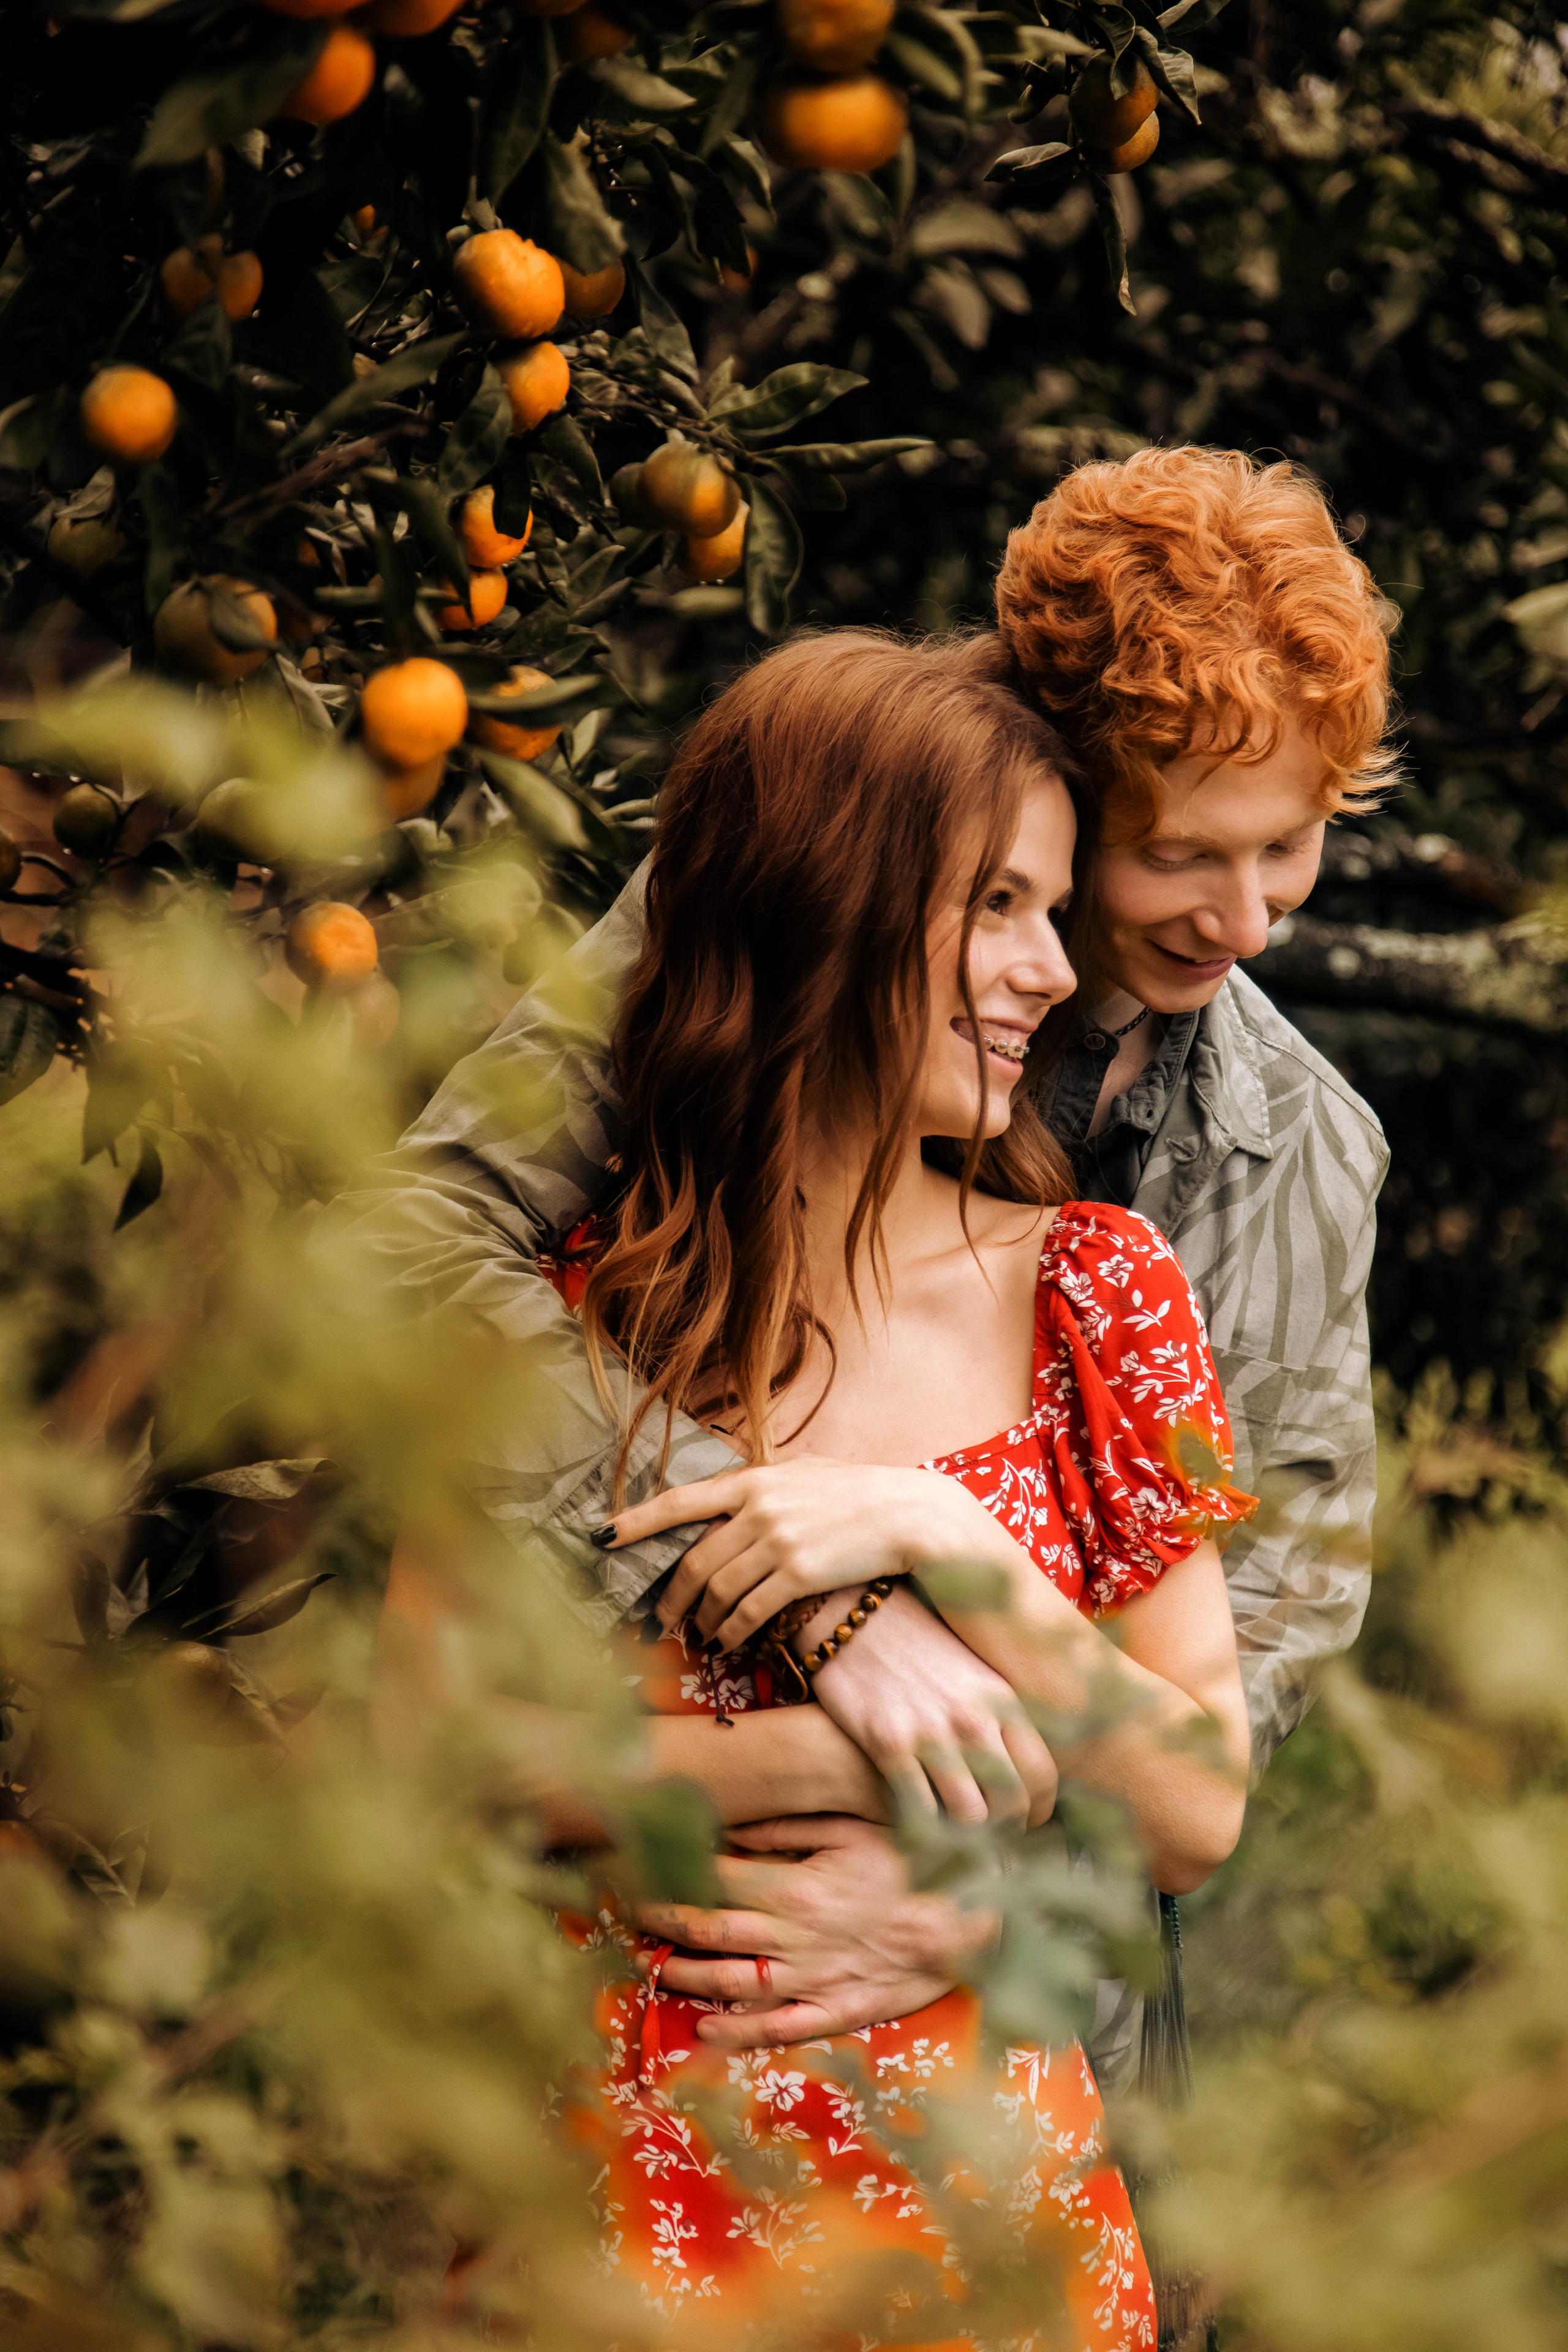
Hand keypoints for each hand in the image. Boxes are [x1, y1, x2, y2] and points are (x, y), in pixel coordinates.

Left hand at [600, 1458, 984, 1648]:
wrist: (910, 1513)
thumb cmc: (858, 1492)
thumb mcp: (805, 1472)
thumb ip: (762, 1484)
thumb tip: (725, 1493)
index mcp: (753, 1479)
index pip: (679, 1502)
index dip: (636, 1521)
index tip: (602, 1538)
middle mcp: (758, 1508)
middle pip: (693, 1562)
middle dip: (671, 1598)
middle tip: (662, 1620)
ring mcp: (777, 1541)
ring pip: (717, 1592)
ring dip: (701, 1622)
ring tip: (697, 1638)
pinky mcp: (799, 1573)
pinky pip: (748, 1612)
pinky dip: (731, 1633)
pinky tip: (727, 1644)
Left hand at [633, 1814, 995, 2049]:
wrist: (973, 1920)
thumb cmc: (916, 1864)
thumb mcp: (853, 1829)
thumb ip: (789, 1826)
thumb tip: (733, 1829)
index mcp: (796, 1887)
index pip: (712, 1881)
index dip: (669, 1875)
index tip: (636, 1867)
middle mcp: (795, 1938)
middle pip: (711, 1931)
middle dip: (664, 1922)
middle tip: (628, 1914)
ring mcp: (813, 1979)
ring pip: (732, 1982)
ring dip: (687, 1976)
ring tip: (654, 1968)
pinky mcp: (836, 2010)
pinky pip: (778, 2027)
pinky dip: (737, 2032)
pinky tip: (706, 2028)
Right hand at [807, 1583, 1057, 1829]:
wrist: (854, 1614)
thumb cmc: (914, 1645)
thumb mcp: (971, 1673)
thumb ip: (997, 1718)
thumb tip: (1014, 1771)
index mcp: (1003, 1700)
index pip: (1043, 1776)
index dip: (1037, 1813)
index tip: (1022, 1823)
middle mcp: (974, 1719)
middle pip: (1011, 1804)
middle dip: (1003, 1832)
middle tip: (987, 1839)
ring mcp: (932, 1734)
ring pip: (969, 1817)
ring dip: (963, 1837)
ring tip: (952, 1837)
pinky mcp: (888, 1744)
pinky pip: (918, 1812)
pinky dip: (921, 1830)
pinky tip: (914, 1823)